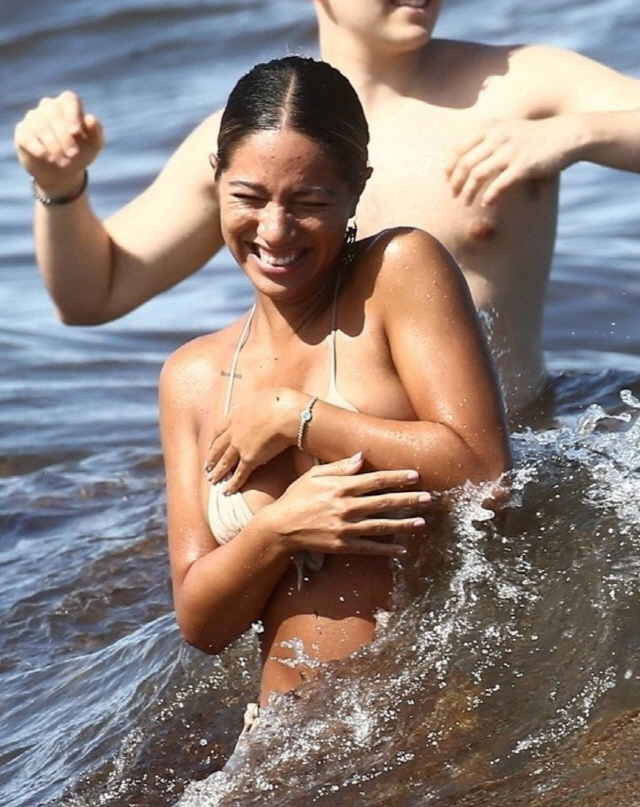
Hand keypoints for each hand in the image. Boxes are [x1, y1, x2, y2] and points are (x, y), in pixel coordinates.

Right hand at [14, 90, 103, 195]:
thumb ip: (96, 132)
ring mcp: (33, 117)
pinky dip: (37, 147)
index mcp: (68, 105)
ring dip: (52, 144)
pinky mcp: (22, 132)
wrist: (62, 172)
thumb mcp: (94, 145)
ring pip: (39, 123)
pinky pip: (26, 135)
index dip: (73, 114)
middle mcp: (49, 107)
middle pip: (54, 113)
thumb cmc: (80, 152)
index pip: (70, 99)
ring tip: (62, 162)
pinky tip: (46, 157)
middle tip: (73, 155)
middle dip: (64, 136)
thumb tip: (90, 118)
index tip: (76, 132)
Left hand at [205, 387, 302, 491]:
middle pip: (217, 447)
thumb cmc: (280, 402)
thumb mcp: (261, 396)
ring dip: (217, 472)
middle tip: (206, 466)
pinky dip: (232, 484)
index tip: (210, 445)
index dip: (214, 439)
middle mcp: (234, 431)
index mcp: (236, 415)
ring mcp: (239, 446)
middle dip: (211, 458)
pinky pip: (238, 474)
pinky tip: (226, 491)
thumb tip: (258, 403)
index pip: (219, 429)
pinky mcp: (249, 458)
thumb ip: (255, 403)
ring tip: (212, 479)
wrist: (285, 414)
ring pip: (224, 462)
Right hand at [259, 453, 430, 557]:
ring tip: (422, 521)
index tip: (415, 476)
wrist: (280, 528)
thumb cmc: (297, 497)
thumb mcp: (314, 475)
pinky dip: (387, 549)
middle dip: (408, 499)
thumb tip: (361, 457)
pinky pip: (370, 547)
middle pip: (384, 502)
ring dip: (404, 523)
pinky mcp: (343, 545)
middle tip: (429, 498)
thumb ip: (339, 467)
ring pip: (381, 525)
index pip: (375, 480)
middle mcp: (346, 507)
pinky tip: (402, 548)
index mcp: (340, 487)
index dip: (397, 477)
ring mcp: (345, 528)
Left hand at [446, 116, 573, 205]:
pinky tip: (487, 203)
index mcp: (491, 127)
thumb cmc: (533, 137)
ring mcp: (510, 151)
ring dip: (468, 192)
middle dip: (455, 182)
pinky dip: (489, 196)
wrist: (565, 135)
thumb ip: (486, 141)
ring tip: (465, 202)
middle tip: (453, 194)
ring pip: (477, 175)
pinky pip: (498, 185)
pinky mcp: (523, 166)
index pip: (459, 147)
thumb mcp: (506, 130)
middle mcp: (497, 137)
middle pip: (465, 163)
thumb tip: (463, 163)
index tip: (447, 177)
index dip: (450, 165)